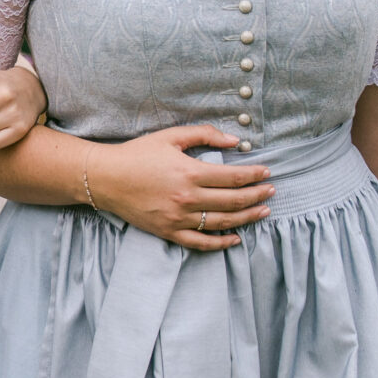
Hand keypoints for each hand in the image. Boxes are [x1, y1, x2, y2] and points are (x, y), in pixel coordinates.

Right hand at [88, 124, 274, 251]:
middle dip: (257, 195)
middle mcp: (187, 198)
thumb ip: (204, 134)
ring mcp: (178, 218)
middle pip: (233, 201)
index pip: (233, 177)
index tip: (267, 172)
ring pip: (222, 223)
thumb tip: (234, 141)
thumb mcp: (170, 137)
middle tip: (272, 191)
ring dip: (247, 218)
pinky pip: (200, 243)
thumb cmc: (137, 154)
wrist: (105, 178)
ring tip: (263, 212)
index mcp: (189, 172)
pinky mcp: (168, 232)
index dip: (254, 175)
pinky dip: (220, 243)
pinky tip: (235, 238)